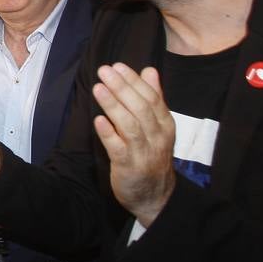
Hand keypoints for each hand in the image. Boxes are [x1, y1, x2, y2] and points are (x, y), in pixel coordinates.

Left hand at [92, 63, 176, 227]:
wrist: (155, 195)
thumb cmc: (151, 155)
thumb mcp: (158, 126)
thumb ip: (153, 98)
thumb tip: (149, 70)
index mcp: (165, 125)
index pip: (151, 98)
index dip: (134, 81)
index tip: (118, 66)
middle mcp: (157, 137)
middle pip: (140, 109)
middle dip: (122, 88)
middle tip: (105, 71)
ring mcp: (144, 152)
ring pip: (130, 125)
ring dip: (113, 105)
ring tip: (98, 88)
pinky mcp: (129, 167)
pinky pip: (119, 148)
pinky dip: (109, 133)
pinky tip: (98, 120)